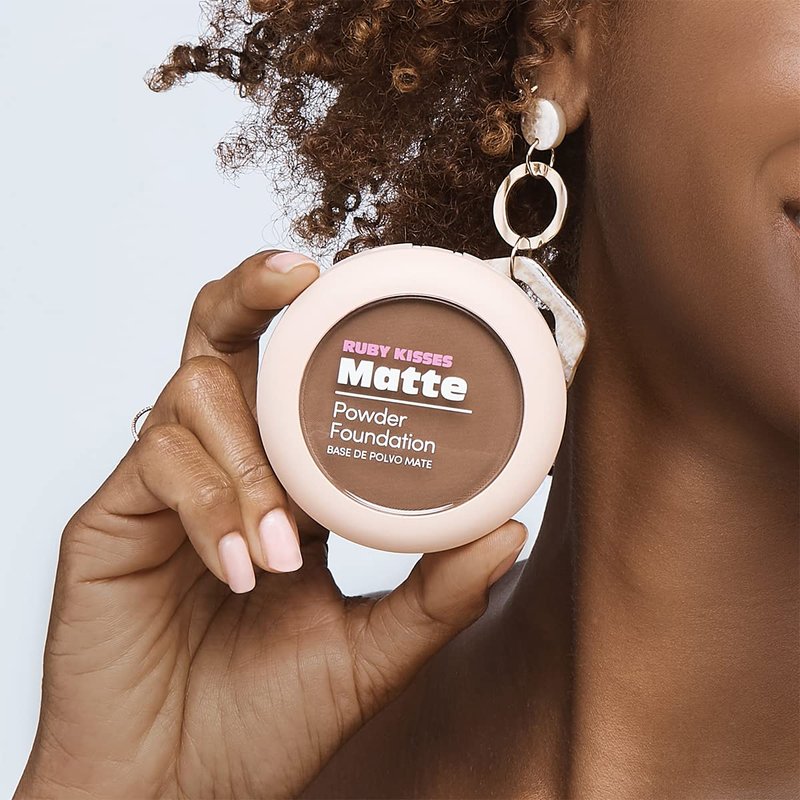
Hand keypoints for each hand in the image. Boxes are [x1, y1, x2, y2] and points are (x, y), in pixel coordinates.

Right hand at [16, 250, 527, 798]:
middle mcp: (223, 465)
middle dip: (253, 291)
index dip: (324, 330)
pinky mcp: (110, 517)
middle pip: (223, 339)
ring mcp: (163, 485)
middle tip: (298, 274)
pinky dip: (214, 505)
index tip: (373, 295)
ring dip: (251, 457)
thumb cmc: (264, 721)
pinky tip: (246, 567)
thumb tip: (511, 526)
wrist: (174, 790)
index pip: (296, 381)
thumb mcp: (369, 651)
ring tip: (287, 547)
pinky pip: (159, 465)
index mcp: (284, 483)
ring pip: (195, 393)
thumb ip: (438, 592)